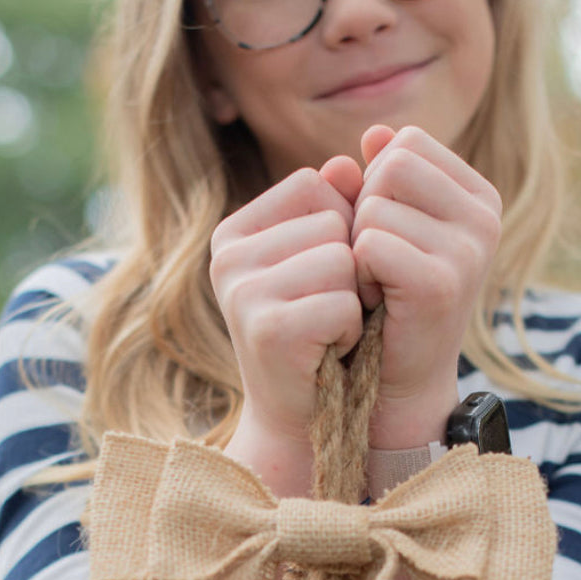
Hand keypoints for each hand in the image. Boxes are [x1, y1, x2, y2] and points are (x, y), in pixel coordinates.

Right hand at [209, 167, 363, 445]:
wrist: (297, 417)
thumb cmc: (317, 333)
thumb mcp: (321, 261)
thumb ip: (335, 208)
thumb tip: (351, 162)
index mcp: (235, 231)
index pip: (315, 184)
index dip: (341, 227)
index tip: (323, 276)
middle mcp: (228, 257)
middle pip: (333, 221)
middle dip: (351, 268)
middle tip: (325, 311)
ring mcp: (242, 293)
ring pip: (342, 260)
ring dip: (352, 300)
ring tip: (326, 330)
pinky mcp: (267, 330)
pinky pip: (343, 303)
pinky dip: (349, 330)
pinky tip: (326, 350)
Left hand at [346, 124, 503, 445]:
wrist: (399, 381)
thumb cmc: (388, 299)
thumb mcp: (388, 227)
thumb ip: (380, 178)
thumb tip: (374, 133)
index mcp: (479, 195)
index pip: (406, 144)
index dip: (377, 184)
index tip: (387, 234)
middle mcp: (485, 217)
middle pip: (392, 165)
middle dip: (365, 210)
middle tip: (376, 262)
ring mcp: (469, 250)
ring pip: (374, 205)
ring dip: (358, 246)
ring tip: (378, 283)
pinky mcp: (441, 284)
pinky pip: (369, 244)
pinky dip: (358, 273)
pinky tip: (374, 300)